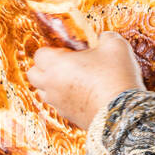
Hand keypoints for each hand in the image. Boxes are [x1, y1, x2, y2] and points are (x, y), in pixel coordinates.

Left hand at [26, 31, 144, 129]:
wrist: (122, 113)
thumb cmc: (116, 77)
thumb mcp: (115, 46)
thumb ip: (105, 37)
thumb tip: (102, 37)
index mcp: (56, 65)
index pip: (39, 54)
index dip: (53, 50)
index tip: (70, 51)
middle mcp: (51, 85)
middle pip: (33, 75)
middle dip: (44, 68)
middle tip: (65, 65)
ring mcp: (58, 103)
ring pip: (44, 92)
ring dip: (53, 85)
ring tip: (74, 81)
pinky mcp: (68, 117)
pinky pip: (58, 106)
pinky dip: (65, 100)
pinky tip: (83, 95)